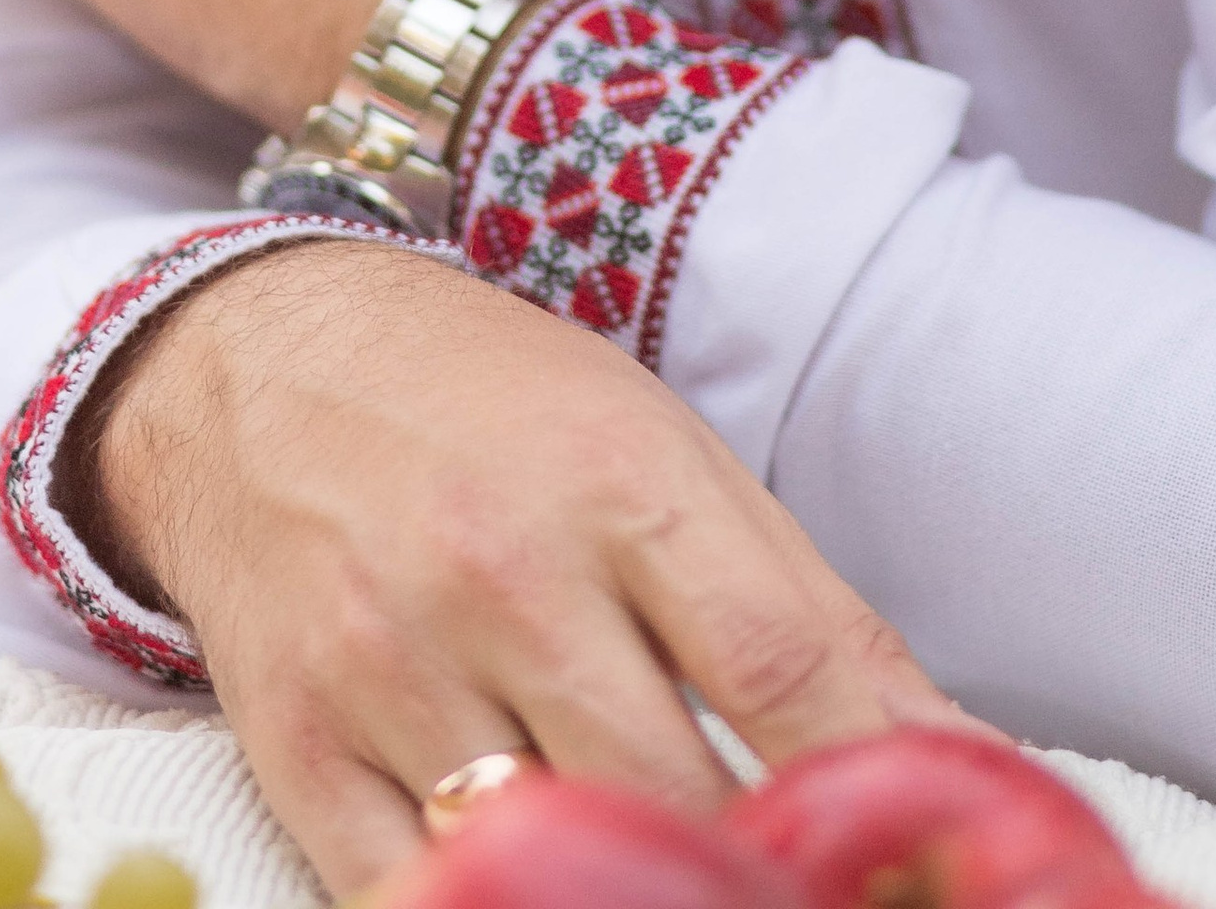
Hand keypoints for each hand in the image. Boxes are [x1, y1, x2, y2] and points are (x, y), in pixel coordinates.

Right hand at [77, 235, 957, 889]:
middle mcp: (502, 573)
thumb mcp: (665, 454)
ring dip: (627, 895)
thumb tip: (958, 760)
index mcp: (620, 481)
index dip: (871, 792)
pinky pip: (407, 902)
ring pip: (547, 868)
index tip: (925, 863)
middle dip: (757, 874)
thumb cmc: (493, 409)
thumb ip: (808, 616)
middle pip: (674, 796)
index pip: (781, 668)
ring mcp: (389, 670)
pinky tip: (545, 893)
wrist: (258, 361)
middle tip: (808, 892)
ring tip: (683, 890)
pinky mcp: (298, 752)